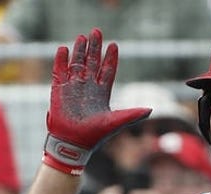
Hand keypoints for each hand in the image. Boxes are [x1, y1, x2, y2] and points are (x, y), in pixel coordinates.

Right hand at [43, 28, 150, 174]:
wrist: (73, 144)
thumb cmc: (95, 136)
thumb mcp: (116, 122)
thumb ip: (132, 114)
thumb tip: (151, 109)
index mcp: (101, 92)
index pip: (107, 70)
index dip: (110, 58)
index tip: (113, 45)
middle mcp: (87, 88)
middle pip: (91, 62)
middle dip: (94, 47)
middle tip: (96, 32)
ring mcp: (72, 88)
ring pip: (76, 64)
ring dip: (79, 50)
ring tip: (82, 37)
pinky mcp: (58, 91)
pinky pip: (59, 72)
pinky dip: (61, 61)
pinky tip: (63, 49)